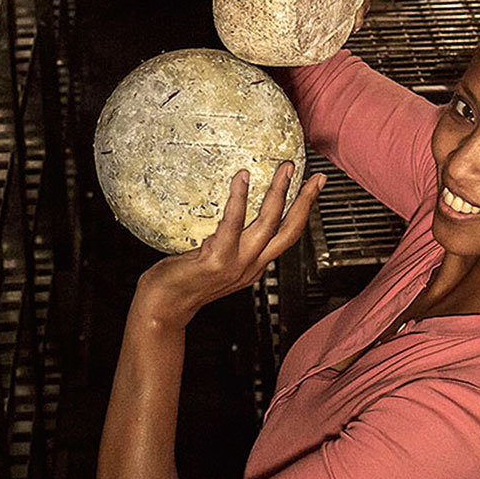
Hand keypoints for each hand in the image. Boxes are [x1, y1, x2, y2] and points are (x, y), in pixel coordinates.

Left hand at [132, 162, 325, 328]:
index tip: (313, 188)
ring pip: (268, 226)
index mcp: (253, 266)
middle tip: (316, 177)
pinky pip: (232, 224)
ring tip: (286, 170)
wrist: (163, 308)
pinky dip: (239, 199)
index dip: (302, 212)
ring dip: (280, 194)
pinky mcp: (217, 261)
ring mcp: (236, 264)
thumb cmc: (182, 283)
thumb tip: (229, 216)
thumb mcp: (214, 262)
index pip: (286, 236)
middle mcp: (250, 266)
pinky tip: (241, 178)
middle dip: (305, 202)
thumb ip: (226, 243)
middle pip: (289, 231)